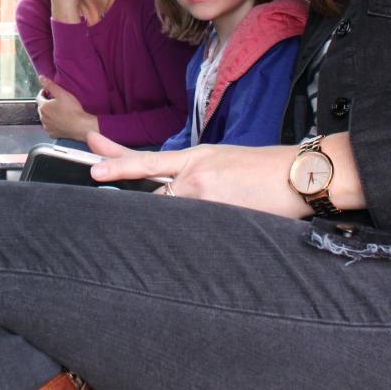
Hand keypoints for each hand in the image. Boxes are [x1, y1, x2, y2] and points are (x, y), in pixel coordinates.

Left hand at [36, 76, 99, 140]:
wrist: (80, 126)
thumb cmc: (72, 109)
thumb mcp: (62, 93)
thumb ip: (50, 85)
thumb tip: (40, 77)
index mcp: (43, 107)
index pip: (39, 97)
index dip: (43, 92)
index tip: (48, 91)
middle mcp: (42, 117)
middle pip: (41, 107)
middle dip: (46, 103)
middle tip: (55, 100)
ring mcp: (47, 127)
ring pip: (45, 117)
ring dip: (48, 113)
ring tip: (58, 110)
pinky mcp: (52, 134)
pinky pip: (49, 126)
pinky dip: (52, 123)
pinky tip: (59, 120)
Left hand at [87, 131, 365, 217]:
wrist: (299, 173)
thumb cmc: (269, 168)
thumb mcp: (227, 160)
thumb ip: (198, 173)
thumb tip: (180, 191)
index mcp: (197, 156)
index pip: (147, 160)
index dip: (116, 158)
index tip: (91, 155)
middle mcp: (193, 172)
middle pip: (153, 197)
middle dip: (146, 208)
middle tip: (123, 199)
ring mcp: (202, 193)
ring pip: (171, 214)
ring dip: (180, 222)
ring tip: (213, 212)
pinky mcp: (215, 212)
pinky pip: (190, 229)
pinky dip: (192, 235)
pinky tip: (216, 224)